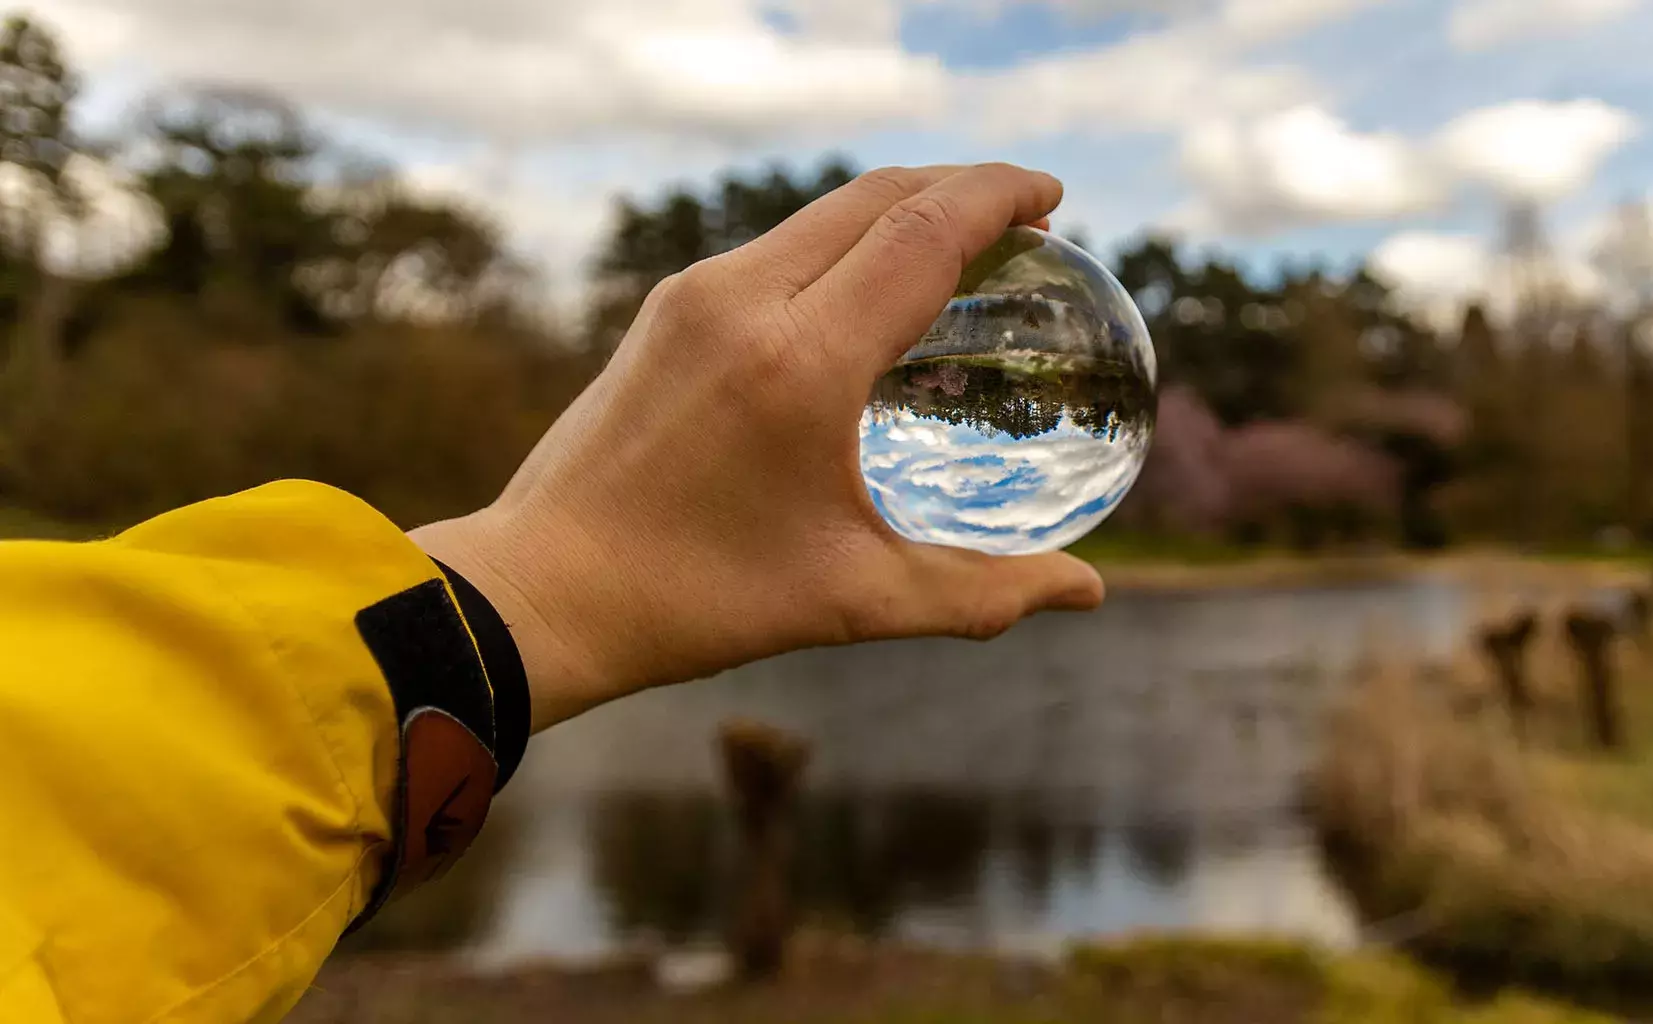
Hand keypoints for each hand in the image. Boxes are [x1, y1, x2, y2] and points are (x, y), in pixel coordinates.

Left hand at [411, 164, 1106, 731]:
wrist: (544, 588)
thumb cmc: (700, 601)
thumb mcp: (856, 602)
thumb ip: (982, 593)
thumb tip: (1089, 592)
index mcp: (800, 361)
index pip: (921, 232)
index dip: (997, 197)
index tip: (1052, 196)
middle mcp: (744, 301)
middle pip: (876, 196)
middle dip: (960, 187)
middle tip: (1025, 213)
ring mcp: (695, 296)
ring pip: (821, 214)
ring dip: (899, 209)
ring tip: (958, 244)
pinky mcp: (666, 308)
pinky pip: (778, 246)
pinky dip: (843, 242)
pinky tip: (868, 290)